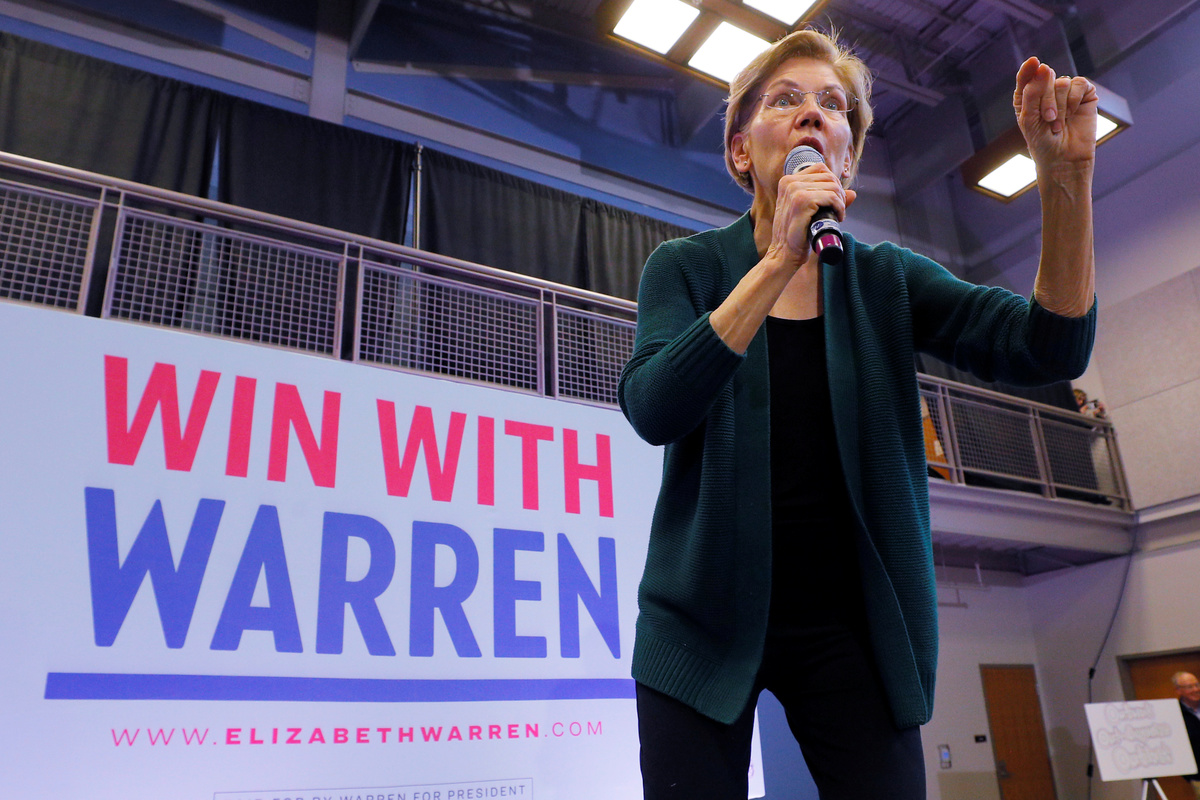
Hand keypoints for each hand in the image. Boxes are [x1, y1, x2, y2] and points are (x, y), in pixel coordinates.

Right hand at [767, 163, 855, 265]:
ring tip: (837, 214)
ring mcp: (794, 190)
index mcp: (788, 181)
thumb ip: (829, 199)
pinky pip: (831, 197)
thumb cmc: (795, 234)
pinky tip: (838, 217)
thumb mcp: (810, 211)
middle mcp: (789, 182)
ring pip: (832, 186)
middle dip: (839, 193)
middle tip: (838, 210)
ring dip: (840, 201)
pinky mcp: (802, 201)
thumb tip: (852, 193)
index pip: (820, 168)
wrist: (783, 253)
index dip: (833, 183)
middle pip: (828, 176)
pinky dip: (839, 207)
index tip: (834, 200)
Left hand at [1014, 57, 1098, 174]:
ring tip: (1058, 124)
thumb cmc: (1042, 142)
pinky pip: (1079, 83)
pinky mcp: (1084, 94)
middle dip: (1045, 98)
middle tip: (1048, 119)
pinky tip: (1072, 114)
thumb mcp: (1029, 119)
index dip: (1029, 68)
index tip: (1034, 62)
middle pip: (1045, 76)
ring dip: (1059, 105)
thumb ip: (1032, 93)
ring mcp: (1066, 92)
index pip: (1027, 76)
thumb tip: (1044, 66)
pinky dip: (1073, 100)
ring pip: (1062, 82)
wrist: (1064, 159)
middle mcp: (1047, 91)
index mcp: (1028, 96)